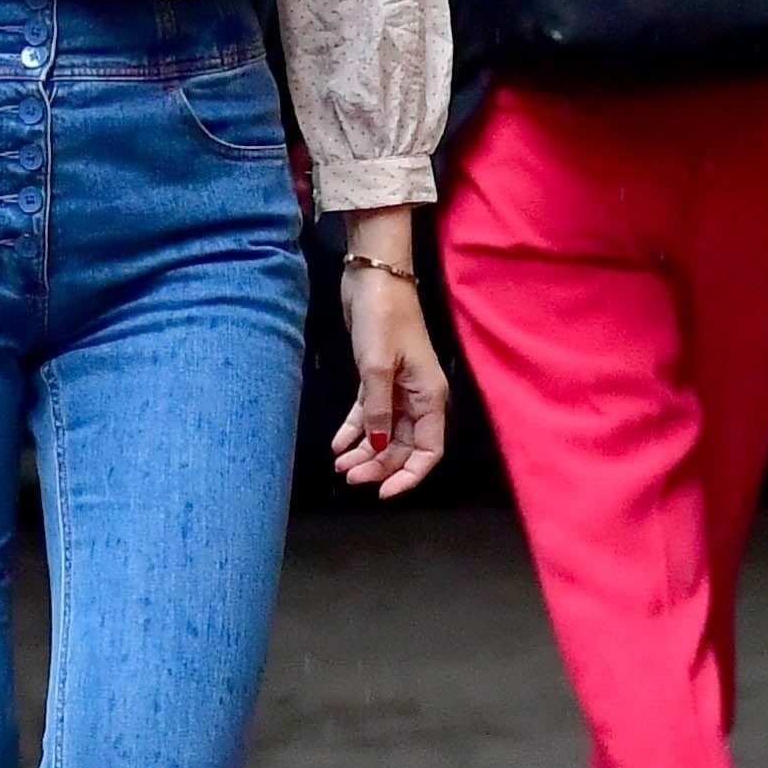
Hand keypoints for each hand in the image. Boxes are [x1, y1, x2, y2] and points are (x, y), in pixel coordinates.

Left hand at [332, 264, 449, 498]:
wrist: (373, 275)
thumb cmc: (384, 316)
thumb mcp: (377, 366)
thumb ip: (377, 409)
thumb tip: (377, 445)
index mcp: (430, 396)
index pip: (428, 451)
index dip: (409, 475)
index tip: (383, 492)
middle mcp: (418, 397)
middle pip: (402, 446)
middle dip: (378, 465)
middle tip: (349, 477)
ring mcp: (397, 388)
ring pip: (383, 433)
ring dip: (364, 451)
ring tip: (340, 465)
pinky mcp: (376, 376)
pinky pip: (368, 414)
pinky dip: (354, 430)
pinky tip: (337, 444)